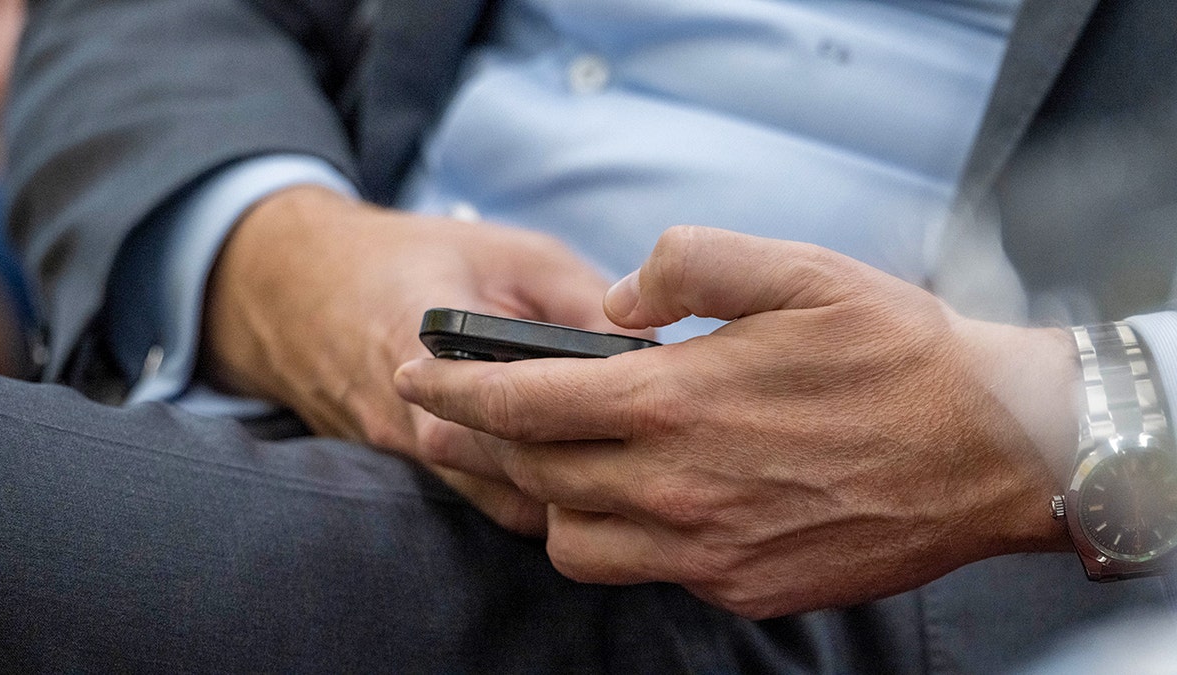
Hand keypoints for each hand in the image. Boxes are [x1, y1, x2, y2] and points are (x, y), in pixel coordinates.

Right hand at [200, 185, 622, 534]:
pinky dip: (532, 490)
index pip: (528, 426)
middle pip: (527, 480)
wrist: (297, 284)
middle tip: (652, 449)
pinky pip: (485, 499)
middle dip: (594, 470)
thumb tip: (650, 349)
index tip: (652, 411)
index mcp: (439, 360)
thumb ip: (580, 299)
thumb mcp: (507, 254)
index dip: (598, 424)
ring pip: (510, 505)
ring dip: (566, 489)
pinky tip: (572, 462)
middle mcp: (417, 425)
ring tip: (619, 458)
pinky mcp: (409, 470)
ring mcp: (409, 457)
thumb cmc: (410, 258)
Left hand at [396, 225, 1079, 617]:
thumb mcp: (793, 270)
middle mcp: (676, 488)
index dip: (457, 387)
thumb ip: (684, 268)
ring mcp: (707, 550)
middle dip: (482, 441)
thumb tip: (615, 300)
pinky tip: (657, 498)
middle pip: (534, 474)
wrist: (994, 451)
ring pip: (576, 542)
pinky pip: (649, 571)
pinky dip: (630, 535)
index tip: (417, 375)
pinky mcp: (743, 588)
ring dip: (556, 498)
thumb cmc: (897, 352)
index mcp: (675, 402)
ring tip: (571, 461)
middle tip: (462, 415)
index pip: (525, 402)